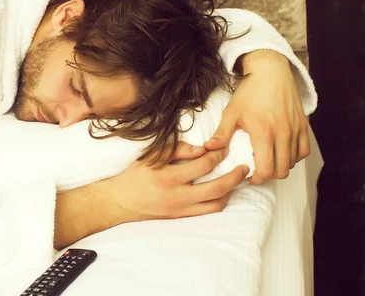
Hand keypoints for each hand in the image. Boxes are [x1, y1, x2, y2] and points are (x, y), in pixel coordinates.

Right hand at [107, 142, 248, 219]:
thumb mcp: (152, 155)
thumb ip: (177, 149)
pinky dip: (218, 202)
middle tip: (244, 168)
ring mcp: (180, 209)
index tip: (223, 149)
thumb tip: (201, 149)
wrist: (121, 201)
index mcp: (169, 176)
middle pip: (216, 188)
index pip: (203, 165)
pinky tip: (221, 192)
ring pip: (216, 204)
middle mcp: (177, 195)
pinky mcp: (181, 217)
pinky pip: (207, 212)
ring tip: (236, 180)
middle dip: (235, 177)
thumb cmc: (136, 175)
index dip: (217, 155)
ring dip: (230, 191)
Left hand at [204, 50, 309, 183]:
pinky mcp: (304, 125)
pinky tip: (282, 152)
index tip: (249, 175)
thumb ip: (222, 133)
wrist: (270, 71)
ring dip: (281, 165)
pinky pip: (304, 150)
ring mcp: (295, 130)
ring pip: (293, 162)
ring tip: (268, 159)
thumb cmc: (249, 91)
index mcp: (264, 133)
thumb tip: (209, 149)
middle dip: (269, 175)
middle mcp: (283, 134)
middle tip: (258, 170)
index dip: (258, 178)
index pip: (266, 169)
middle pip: (282, 170)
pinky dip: (294, 156)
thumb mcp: (231, 112)